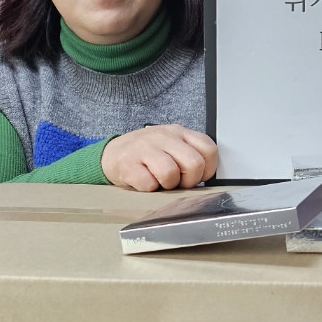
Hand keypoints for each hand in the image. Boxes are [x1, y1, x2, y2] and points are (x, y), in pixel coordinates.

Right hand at [100, 124, 217, 190]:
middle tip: (179, 182)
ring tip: (160, 181)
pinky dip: (149, 188)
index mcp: (179, 132)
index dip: (207, 169)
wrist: (113, 154)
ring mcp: (145, 148)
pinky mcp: (128, 163)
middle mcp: (164, 136)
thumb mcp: (172, 145)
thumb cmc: (148, 154)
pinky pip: (149, 184)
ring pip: (171, 173)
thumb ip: (190, 154)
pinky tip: (145, 181)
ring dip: (168, 185)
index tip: (197, 176)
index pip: (209, 150)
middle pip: (194, 164)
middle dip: (189, 181)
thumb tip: (206, 176)